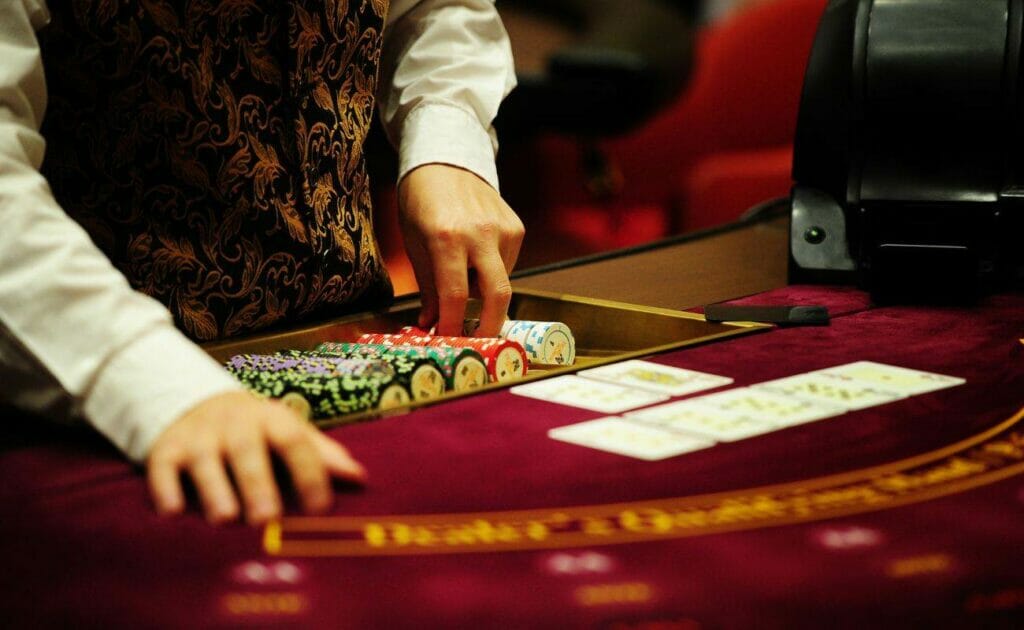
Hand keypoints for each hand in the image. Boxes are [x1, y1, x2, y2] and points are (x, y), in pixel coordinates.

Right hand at [146, 391, 365, 524]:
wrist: (195, 403)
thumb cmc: (256, 432)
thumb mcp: (289, 433)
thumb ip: (322, 456)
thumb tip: (360, 477)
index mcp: (273, 420)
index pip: (296, 442)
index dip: (310, 473)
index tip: (321, 509)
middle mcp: (236, 424)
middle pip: (249, 450)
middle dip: (258, 483)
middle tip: (267, 518)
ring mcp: (199, 436)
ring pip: (206, 461)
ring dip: (215, 488)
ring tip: (225, 518)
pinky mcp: (165, 450)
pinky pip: (163, 469)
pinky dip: (166, 490)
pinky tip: (174, 513)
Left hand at [398, 164, 524, 336]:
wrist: (445, 160)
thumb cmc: (421, 203)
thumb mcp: (415, 244)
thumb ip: (428, 286)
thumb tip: (431, 324)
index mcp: (447, 237)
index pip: (456, 295)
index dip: (453, 325)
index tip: (448, 340)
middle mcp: (480, 233)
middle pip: (498, 295)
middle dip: (490, 326)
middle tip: (479, 342)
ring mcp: (504, 229)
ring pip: (500, 280)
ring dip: (482, 289)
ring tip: (462, 268)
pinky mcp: (517, 226)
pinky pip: (506, 264)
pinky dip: (490, 270)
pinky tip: (475, 251)